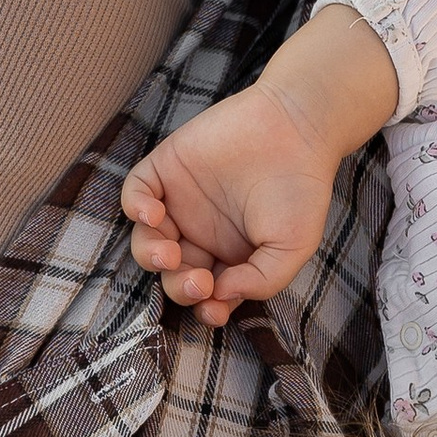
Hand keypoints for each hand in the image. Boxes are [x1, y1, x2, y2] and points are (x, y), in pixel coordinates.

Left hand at [122, 7, 399, 323]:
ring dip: (151, 256)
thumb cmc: (301, 188)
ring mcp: (180, 203)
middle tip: (198, 282)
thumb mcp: (293, 247)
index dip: (204, 307)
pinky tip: (151, 214)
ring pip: (148, 240)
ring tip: (169, 255)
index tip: (213, 309)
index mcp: (229, 257)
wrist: (297, 128)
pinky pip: (136, 194)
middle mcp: (200, 234)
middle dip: (180, 286)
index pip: (205, 293)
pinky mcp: (166, 169)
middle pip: (173, 273)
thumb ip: (262, 280)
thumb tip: (221, 293)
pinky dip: (135, 207)